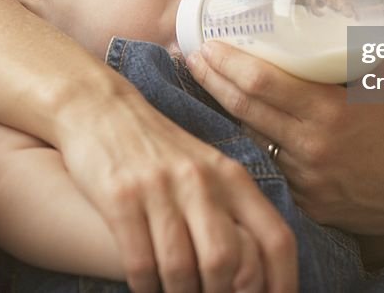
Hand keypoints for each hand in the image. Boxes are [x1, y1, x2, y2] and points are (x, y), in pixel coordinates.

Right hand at [55, 86, 296, 292]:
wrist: (100, 108)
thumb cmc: (158, 150)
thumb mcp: (207, 169)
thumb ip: (233, 211)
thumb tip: (256, 270)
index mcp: (232, 177)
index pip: (275, 238)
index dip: (282, 282)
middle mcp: (202, 181)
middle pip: (227, 261)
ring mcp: (161, 188)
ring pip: (181, 267)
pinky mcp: (121, 196)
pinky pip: (139, 261)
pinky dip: (145, 286)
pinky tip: (145, 287)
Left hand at [186, 42, 383, 239]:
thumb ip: (374, 40)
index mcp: (331, 110)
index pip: (263, 83)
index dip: (228, 62)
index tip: (207, 44)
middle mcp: (312, 145)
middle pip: (244, 109)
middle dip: (212, 81)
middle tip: (193, 57)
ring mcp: (306, 178)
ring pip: (252, 140)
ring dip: (224, 113)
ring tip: (204, 86)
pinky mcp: (306, 203)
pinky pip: (271, 169)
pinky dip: (251, 146)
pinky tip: (232, 128)